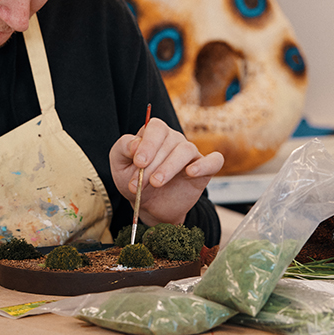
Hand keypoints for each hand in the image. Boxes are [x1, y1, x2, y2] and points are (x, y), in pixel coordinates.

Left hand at [109, 117, 224, 225]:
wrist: (149, 207)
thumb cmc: (134, 181)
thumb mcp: (119, 166)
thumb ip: (122, 148)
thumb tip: (135, 143)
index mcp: (154, 134)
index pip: (156, 127)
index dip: (148, 143)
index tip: (139, 163)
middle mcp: (174, 140)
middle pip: (170, 140)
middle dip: (153, 164)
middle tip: (141, 183)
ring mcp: (190, 154)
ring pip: (186, 149)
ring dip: (170, 166)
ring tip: (157, 183)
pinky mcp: (204, 170)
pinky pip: (214, 161)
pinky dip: (205, 165)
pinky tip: (191, 172)